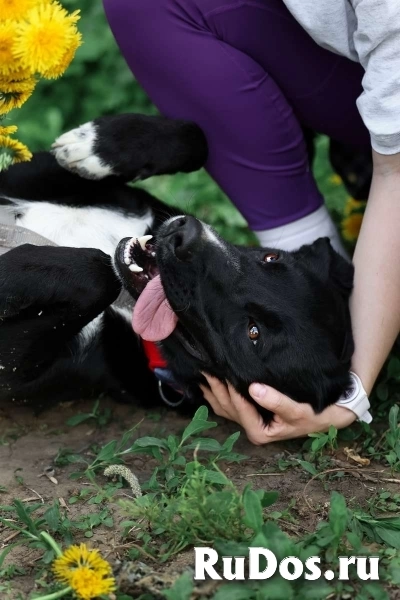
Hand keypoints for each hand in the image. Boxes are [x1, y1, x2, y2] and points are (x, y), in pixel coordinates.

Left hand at [200, 374, 356, 444]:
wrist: (324, 416)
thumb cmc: (311, 414)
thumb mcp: (297, 410)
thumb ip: (276, 401)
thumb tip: (254, 388)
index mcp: (259, 432)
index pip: (240, 409)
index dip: (231, 391)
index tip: (225, 373)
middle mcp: (251, 429)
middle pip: (227, 408)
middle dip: (217, 388)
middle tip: (207, 368)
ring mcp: (248, 422)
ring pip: (224, 407)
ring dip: (213, 391)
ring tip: (203, 372)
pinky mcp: (249, 415)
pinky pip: (228, 406)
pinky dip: (217, 394)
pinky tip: (208, 382)